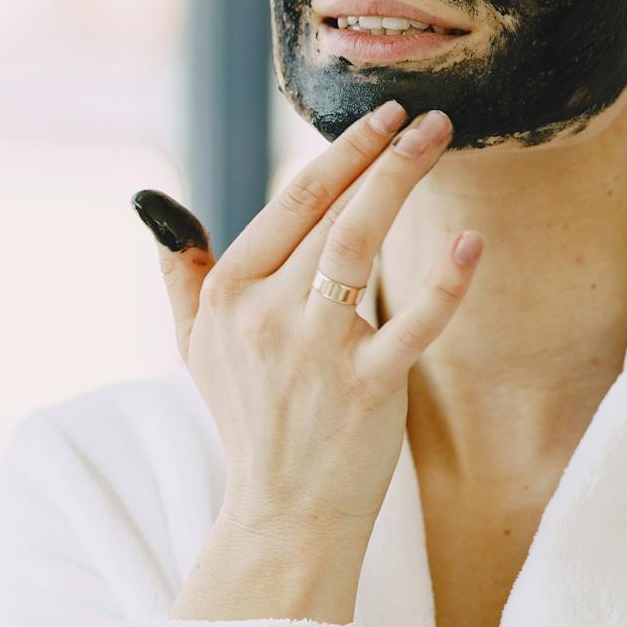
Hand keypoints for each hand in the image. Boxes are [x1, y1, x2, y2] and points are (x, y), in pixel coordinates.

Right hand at [131, 101, 481, 539]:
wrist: (283, 512)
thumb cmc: (249, 421)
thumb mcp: (195, 346)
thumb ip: (182, 274)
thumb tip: (157, 208)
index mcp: (226, 295)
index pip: (288, 205)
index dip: (337, 155)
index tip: (378, 118)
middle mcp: (266, 316)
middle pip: (328, 212)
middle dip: (377, 153)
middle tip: (425, 114)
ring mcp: (316, 351)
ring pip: (358, 245)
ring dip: (400, 182)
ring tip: (439, 138)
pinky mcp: (367, 388)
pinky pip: (412, 324)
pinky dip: (444, 284)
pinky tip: (470, 243)